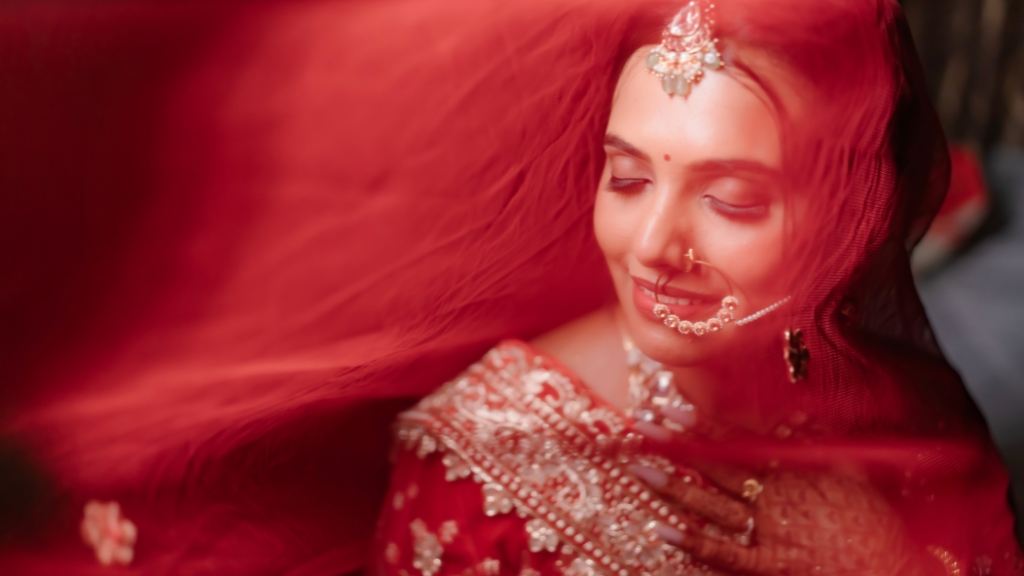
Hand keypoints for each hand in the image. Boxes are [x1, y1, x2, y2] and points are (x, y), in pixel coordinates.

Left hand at [631, 409, 921, 575]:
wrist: (901, 567)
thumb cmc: (879, 523)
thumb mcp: (856, 472)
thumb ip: (822, 443)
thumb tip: (797, 415)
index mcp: (796, 469)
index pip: (738, 439)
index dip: (701, 422)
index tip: (670, 405)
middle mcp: (777, 496)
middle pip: (716, 465)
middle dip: (677, 445)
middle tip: (640, 427)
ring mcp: (771, 532)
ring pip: (711, 505)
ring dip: (673, 486)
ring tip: (638, 469)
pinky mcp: (771, 565)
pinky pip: (724, 554)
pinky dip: (692, 543)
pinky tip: (661, 531)